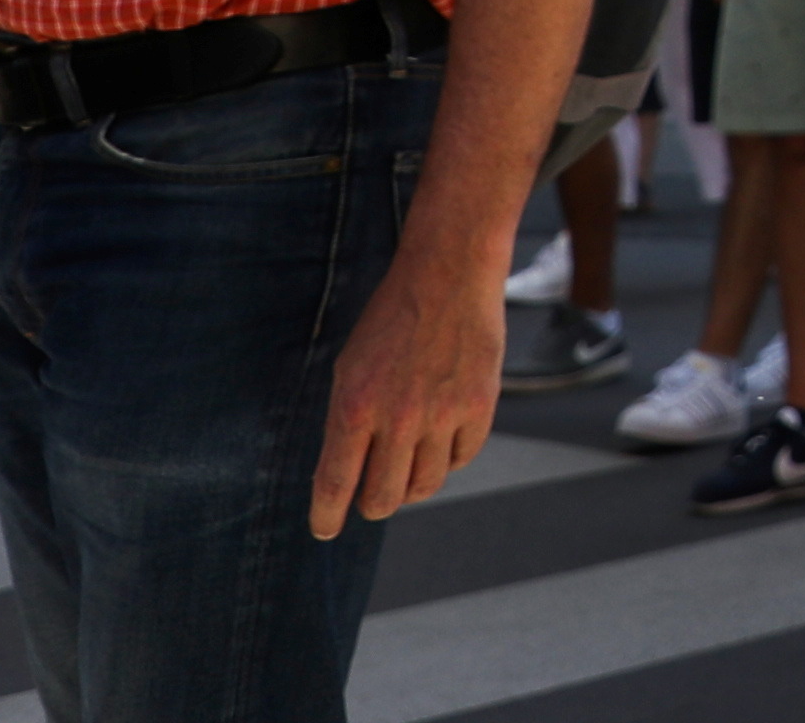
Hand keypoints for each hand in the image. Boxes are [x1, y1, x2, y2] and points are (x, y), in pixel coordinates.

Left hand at [307, 245, 501, 535]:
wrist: (448, 274)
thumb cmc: (392, 319)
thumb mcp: (351, 367)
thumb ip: (347, 422)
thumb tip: (348, 477)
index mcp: (355, 405)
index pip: (335, 484)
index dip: (326, 516)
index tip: (324, 529)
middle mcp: (398, 417)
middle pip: (382, 499)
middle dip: (372, 503)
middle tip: (372, 493)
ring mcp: (442, 415)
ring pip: (424, 486)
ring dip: (411, 484)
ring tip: (407, 463)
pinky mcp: (479, 408)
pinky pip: (460, 459)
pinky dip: (447, 457)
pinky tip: (440, 437)